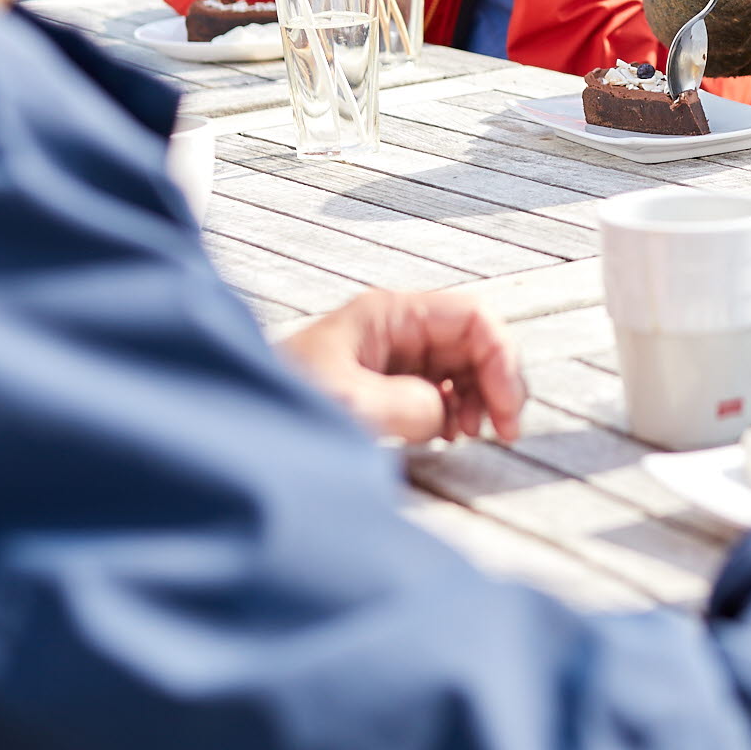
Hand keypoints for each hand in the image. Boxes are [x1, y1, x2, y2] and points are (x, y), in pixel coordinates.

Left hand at [278, 289, 526, 445]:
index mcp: (390, 313)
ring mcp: (394, 358)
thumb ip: (411, 405)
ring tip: (466, 435)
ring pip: (463, 367)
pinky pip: (441, 391)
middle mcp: (397, 329)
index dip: (501, 359)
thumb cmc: (286, 403)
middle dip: (495, 382)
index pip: (473, 317)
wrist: (243, 430)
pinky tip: (447, 436)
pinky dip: (456, 413)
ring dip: (478, 400)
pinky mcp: (388, 387)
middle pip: (474, 342)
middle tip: (503, 431)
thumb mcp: (352, 404)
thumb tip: (444, 414)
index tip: (506, 409)